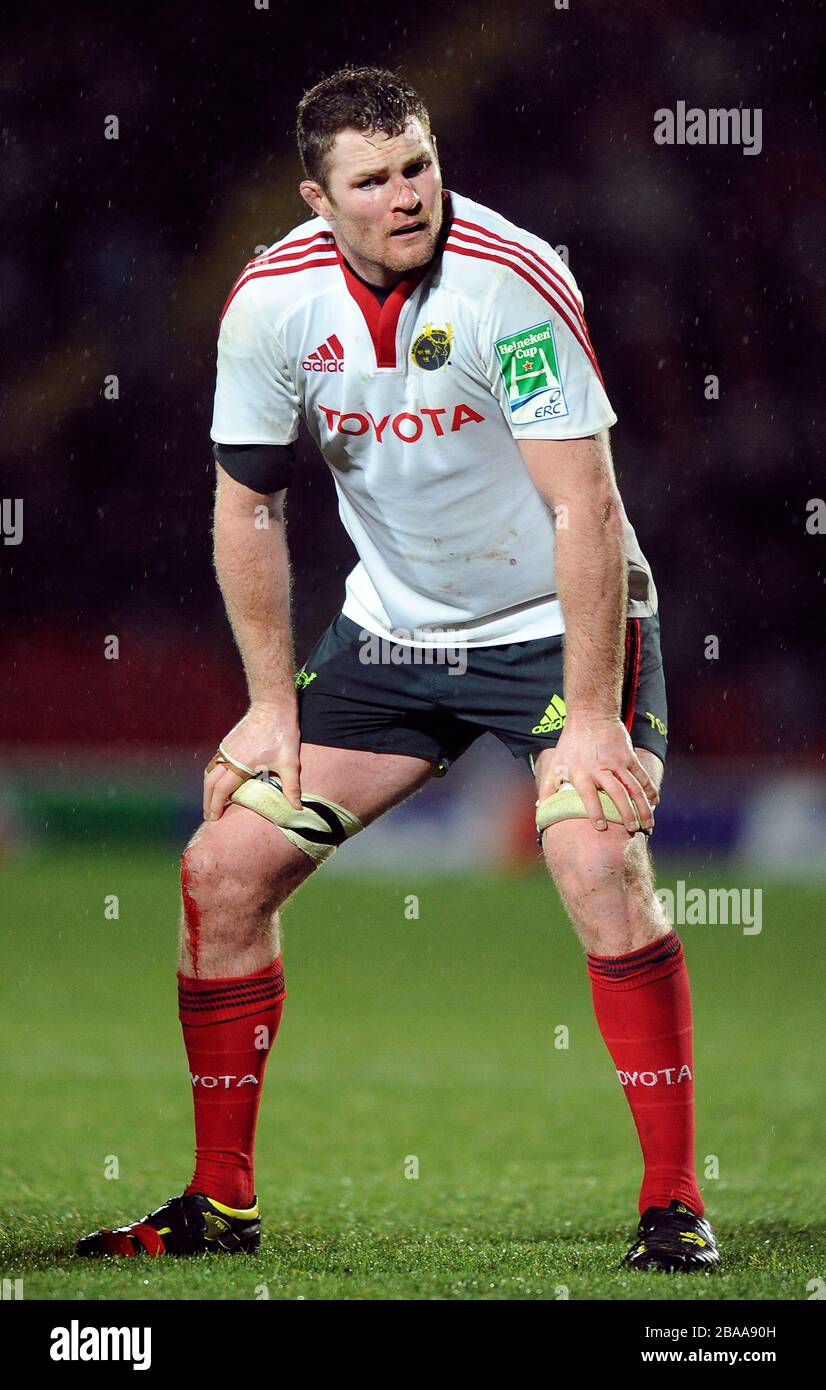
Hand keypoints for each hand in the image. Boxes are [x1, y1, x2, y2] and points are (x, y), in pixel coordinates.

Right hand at [203, 701, 301, 820]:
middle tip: (209, 816)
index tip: (213, 819)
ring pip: (209, 772)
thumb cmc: (281, 734)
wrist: (272, 706)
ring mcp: (225, 748)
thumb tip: (297, 807)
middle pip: (210, 784)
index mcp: (240, 765)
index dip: (216, 806)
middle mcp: (228, 758)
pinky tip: (217, 781)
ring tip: (211, 802)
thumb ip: (291, 787)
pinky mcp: (227, 742)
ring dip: (208, 789)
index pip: (221, 791)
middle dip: (208, 802)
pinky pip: (213, 762)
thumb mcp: (290, 763)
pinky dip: (211, 776)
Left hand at [539, 715, 658, 832]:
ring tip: (647, 824)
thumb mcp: (555, 764)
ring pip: (634, 787)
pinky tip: (655, 803)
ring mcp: (618, 762)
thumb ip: (548, 789)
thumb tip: (540, 811)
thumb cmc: (571, 743)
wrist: (591, 715)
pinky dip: (650, 790)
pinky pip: (643, 776)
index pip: (588, 794)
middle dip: (626, 813)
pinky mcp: (629, 757)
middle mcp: (600, 768)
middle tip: (631, 830)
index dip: (594, 811)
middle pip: (617, 793)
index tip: (601, 826)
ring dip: (642, 806)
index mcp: (581, 772)